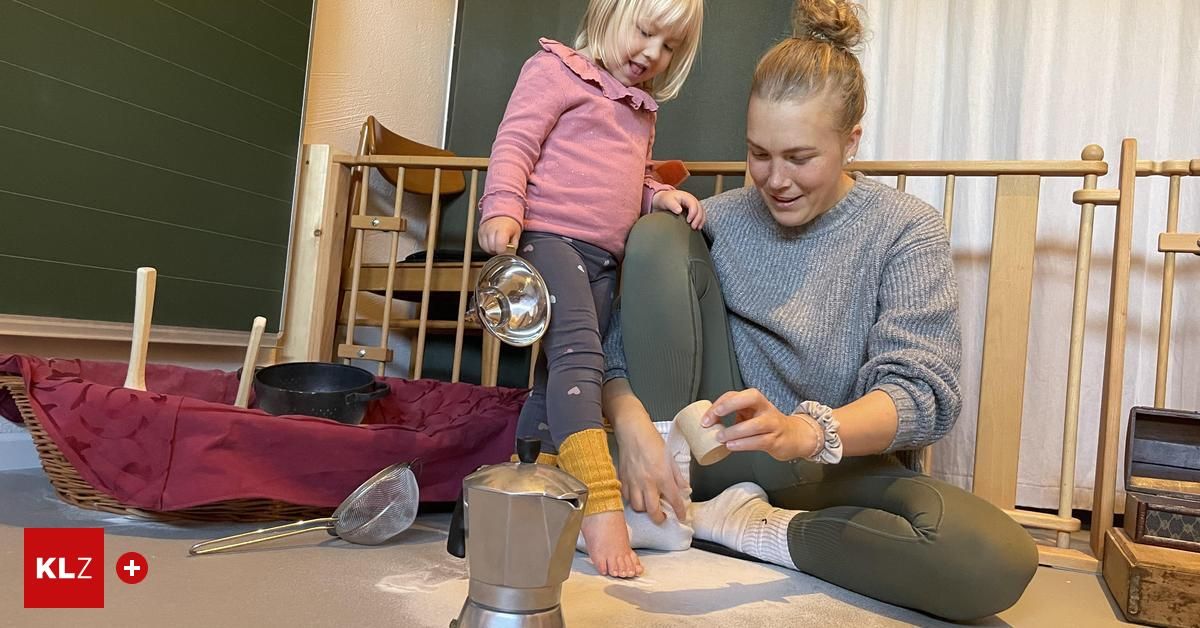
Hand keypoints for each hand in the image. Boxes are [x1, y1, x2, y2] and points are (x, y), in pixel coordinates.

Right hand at [478, 216, 520, 254]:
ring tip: (497, 245)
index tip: (506, 250)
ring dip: (492, 250)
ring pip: (486, 247)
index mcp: (503, 229)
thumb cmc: (509, 224)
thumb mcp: (516, 233)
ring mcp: (484, 230)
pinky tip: (492, 244)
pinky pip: (482, 245)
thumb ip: (514, 244)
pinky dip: (487, 247)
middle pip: (492, 247)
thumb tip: (511, 252)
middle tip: (502, 248)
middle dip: (498, 251)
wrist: (501, 214)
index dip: (503, 251)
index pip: (500, 245)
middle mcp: (492, 229)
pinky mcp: (480, 232)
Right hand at [613, 409, 688, 523]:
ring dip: (645, 509)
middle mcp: (648, 482)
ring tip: (649, 505)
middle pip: (652, 511)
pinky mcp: (623, 479)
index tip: (681, 516)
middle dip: (659, 518)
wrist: (632, 431)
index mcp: (662, 476)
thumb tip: (684, 487)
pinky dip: (632, 500)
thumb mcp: (670, 457)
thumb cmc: (651, 440)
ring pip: (638, 507)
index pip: (674, 500)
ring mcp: (634, 482)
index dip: (679, 511)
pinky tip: (637, 495)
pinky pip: (626, 497)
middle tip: (663, 517)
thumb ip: (677, 475)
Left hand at [652, 189, 704, 229]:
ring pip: (702, 212)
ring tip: (697, 228)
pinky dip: (701, 221)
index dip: (693, 213)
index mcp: (687, 197)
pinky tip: (698, 227)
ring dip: (701, 221)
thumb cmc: (666, 200)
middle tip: (693, 227)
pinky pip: (701, 215)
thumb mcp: (667, 201)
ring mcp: (694, 205)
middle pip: (700, 209)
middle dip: (698, 219)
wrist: (665, 199)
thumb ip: (672, 205)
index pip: (693, 205)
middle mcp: (692, 200)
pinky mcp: (694, 210)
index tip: (688, 221)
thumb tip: (679, 211)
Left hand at [701, 388, 820, 461]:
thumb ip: (733, 414)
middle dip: (730, 405)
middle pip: (751, 397)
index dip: (720, 404)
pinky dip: (743, 444)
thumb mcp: (750, 414)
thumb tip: (709, 422)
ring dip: (735, 431)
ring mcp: (772, 423)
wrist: (793, 436)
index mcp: (755, 400)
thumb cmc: (767, 424)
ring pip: (754, 424)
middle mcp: (765, 408)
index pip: (735, 394)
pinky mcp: (775, 440)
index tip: (707, 417)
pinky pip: (759, 441)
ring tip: (720, 437)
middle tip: (714, 417)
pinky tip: (732, 446)